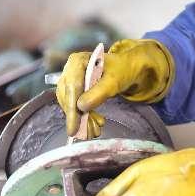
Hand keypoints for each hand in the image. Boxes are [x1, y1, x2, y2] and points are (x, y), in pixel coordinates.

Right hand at [56, 39, 174, 135]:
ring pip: (71, 104)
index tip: (73, 129)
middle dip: (79, 118)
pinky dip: (84, 117)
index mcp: (77, 61)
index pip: (72, 87)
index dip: (72, 110)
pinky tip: (94, 124)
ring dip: (82, 120)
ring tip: (94, 132)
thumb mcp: (114, 81)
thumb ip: (99, 92)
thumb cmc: (122, 70)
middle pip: (68, 98)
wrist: (126, 68)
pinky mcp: (74, 90)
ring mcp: (70, 80)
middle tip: (90, 134)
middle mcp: (69, 70)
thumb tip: (81, 107)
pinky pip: (75, 106)